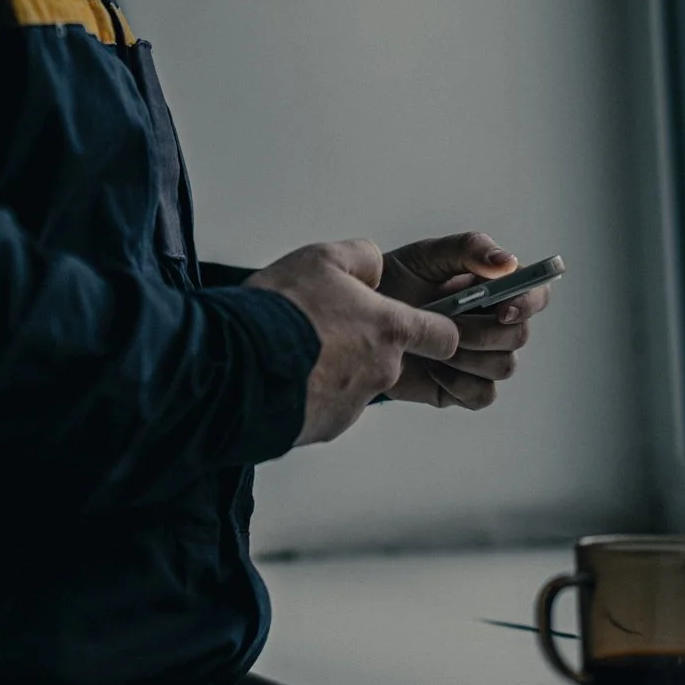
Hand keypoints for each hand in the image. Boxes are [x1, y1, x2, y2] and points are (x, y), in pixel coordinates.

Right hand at [244, 239, 465, 446]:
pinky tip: (286, 374)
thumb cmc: (283, 309)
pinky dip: (313, 392)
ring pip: (355, 382)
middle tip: (326, 328)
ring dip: (335, 368)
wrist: (240, 363)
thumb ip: (362, 259)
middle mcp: (381, 369)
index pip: (444, 336)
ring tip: (296, 350)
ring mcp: (355, 402)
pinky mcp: (327, 426)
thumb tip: (376, 267)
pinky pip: (327, 406)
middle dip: (364, 346)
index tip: (424, 326)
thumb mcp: (323, 258)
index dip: (437, 330)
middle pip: (390, 359)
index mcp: (389, 328)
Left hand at [376, 229, 550, 410]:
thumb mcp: (427, 256)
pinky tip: (432, 366)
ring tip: (433, 342)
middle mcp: (495, 324)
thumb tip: (506, 262)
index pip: (535, 294)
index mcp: (495, 288)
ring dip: (468, 356)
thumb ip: (468, 249)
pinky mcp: (464, 387)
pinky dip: (459, 383)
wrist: (360, 321)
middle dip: (483, 332)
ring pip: (504, 366)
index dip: (528, 302)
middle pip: (519, 335)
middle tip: (447, 324)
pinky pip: (482, 395)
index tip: (503, 308)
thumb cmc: (397, 281)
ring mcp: (482, 358)